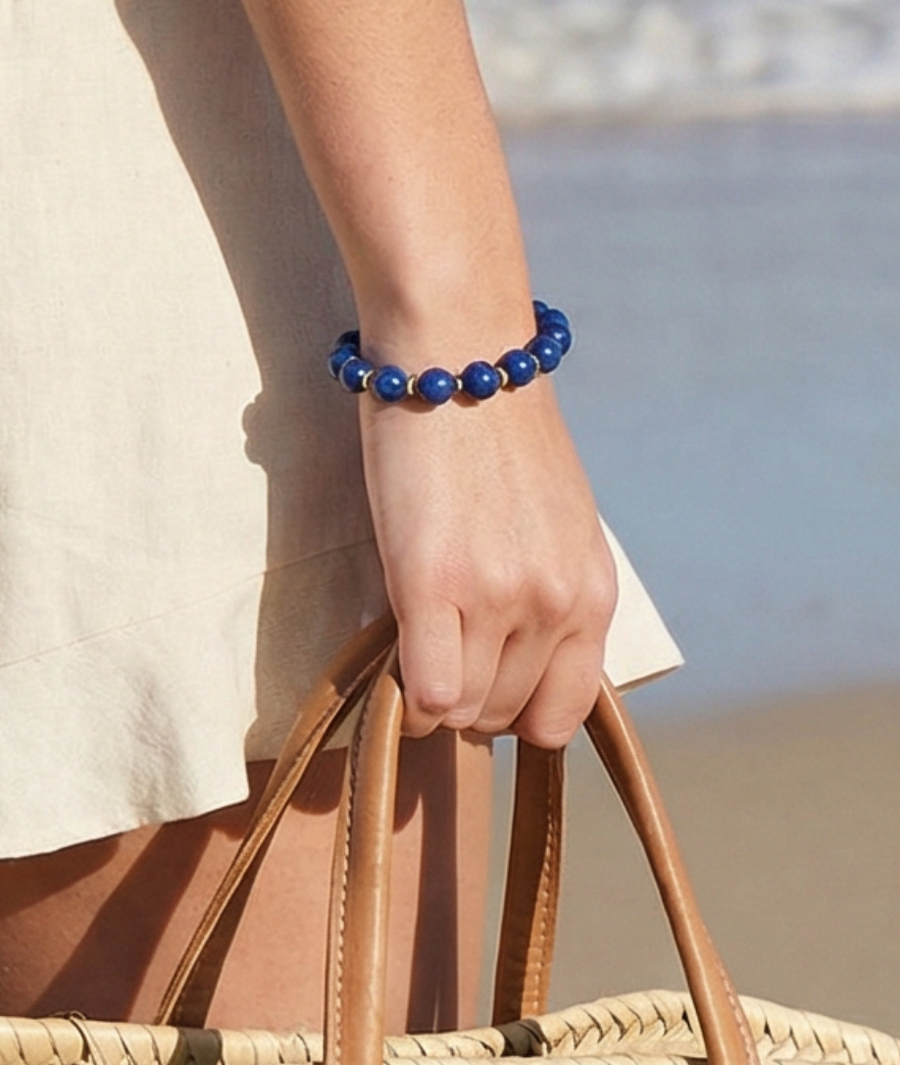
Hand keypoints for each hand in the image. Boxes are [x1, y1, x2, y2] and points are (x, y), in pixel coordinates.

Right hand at [359, 375, 617, 748]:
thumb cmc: (501, 435)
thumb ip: (548, 595)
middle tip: (437, 645)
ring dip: (432, 691)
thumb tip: (508, 660)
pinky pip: (426, 692)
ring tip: (415, 634)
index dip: (515, 709)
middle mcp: (557, 603)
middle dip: (467, 695)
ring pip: (461, 711)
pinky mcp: (433, 582)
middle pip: (505, 716)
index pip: (562, 714)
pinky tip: (393, 652)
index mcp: (594, 593)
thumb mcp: (559, 524)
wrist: (460, 355)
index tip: (483, 679)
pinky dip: (404, 695)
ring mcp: (500, 596)